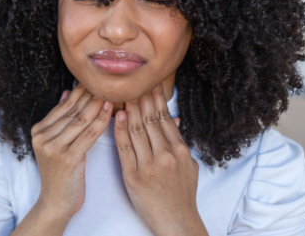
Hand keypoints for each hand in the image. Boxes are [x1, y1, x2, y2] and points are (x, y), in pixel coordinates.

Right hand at [12, 85, 112, 234]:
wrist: (56, 202)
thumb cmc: (60, 173)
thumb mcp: (55, 144)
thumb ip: (60, 119)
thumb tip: (66, 92)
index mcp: (39, 131)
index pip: (64, 105)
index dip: (82, 90)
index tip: (98, 78)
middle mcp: (42, 137)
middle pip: (72, 110)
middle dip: (92, 94)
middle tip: (109, 80)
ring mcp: (53, 148)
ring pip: (81, 120)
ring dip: (98, 104)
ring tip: (113, 91)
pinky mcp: (67, 158)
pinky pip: (88, 135)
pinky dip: (101, 121)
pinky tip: (111, 111)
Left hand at [114, 85, 207, 235]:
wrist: (177, 222)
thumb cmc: (182, 195)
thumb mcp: (189, 166)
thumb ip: (180, 142)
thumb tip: (175, 119)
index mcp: (180, 150)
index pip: (165, 118)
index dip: (156, 100)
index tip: (150, 86)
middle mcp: (166, 155)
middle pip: (150, 120)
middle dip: (141, 99)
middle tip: (133, 82)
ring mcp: (149, 165)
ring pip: (137, 130)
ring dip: (129, 110)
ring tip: (123, 94)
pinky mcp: (134, 176)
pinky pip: (125, 148)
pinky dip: (120, 130)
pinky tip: (116, 116)